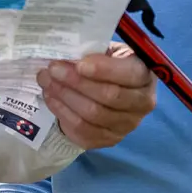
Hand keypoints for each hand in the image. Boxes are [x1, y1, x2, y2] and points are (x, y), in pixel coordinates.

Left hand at [38, 41, 156, 148]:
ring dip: (65, 96)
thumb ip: (93, 52)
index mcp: (145, 76)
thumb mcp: (106, 52)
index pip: (129, 74)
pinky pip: (82, 130)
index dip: (104, 69)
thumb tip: (67, 53)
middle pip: (109, 96)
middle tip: (52, 69)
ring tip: (46, 81)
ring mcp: (127, 125)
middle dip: (76, 81)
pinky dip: (63, 113)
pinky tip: (51, 98)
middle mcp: (142, 103)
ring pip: (92, 114)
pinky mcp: (109, 140)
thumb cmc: (106, 66)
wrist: (105, 92)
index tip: (79, 64)